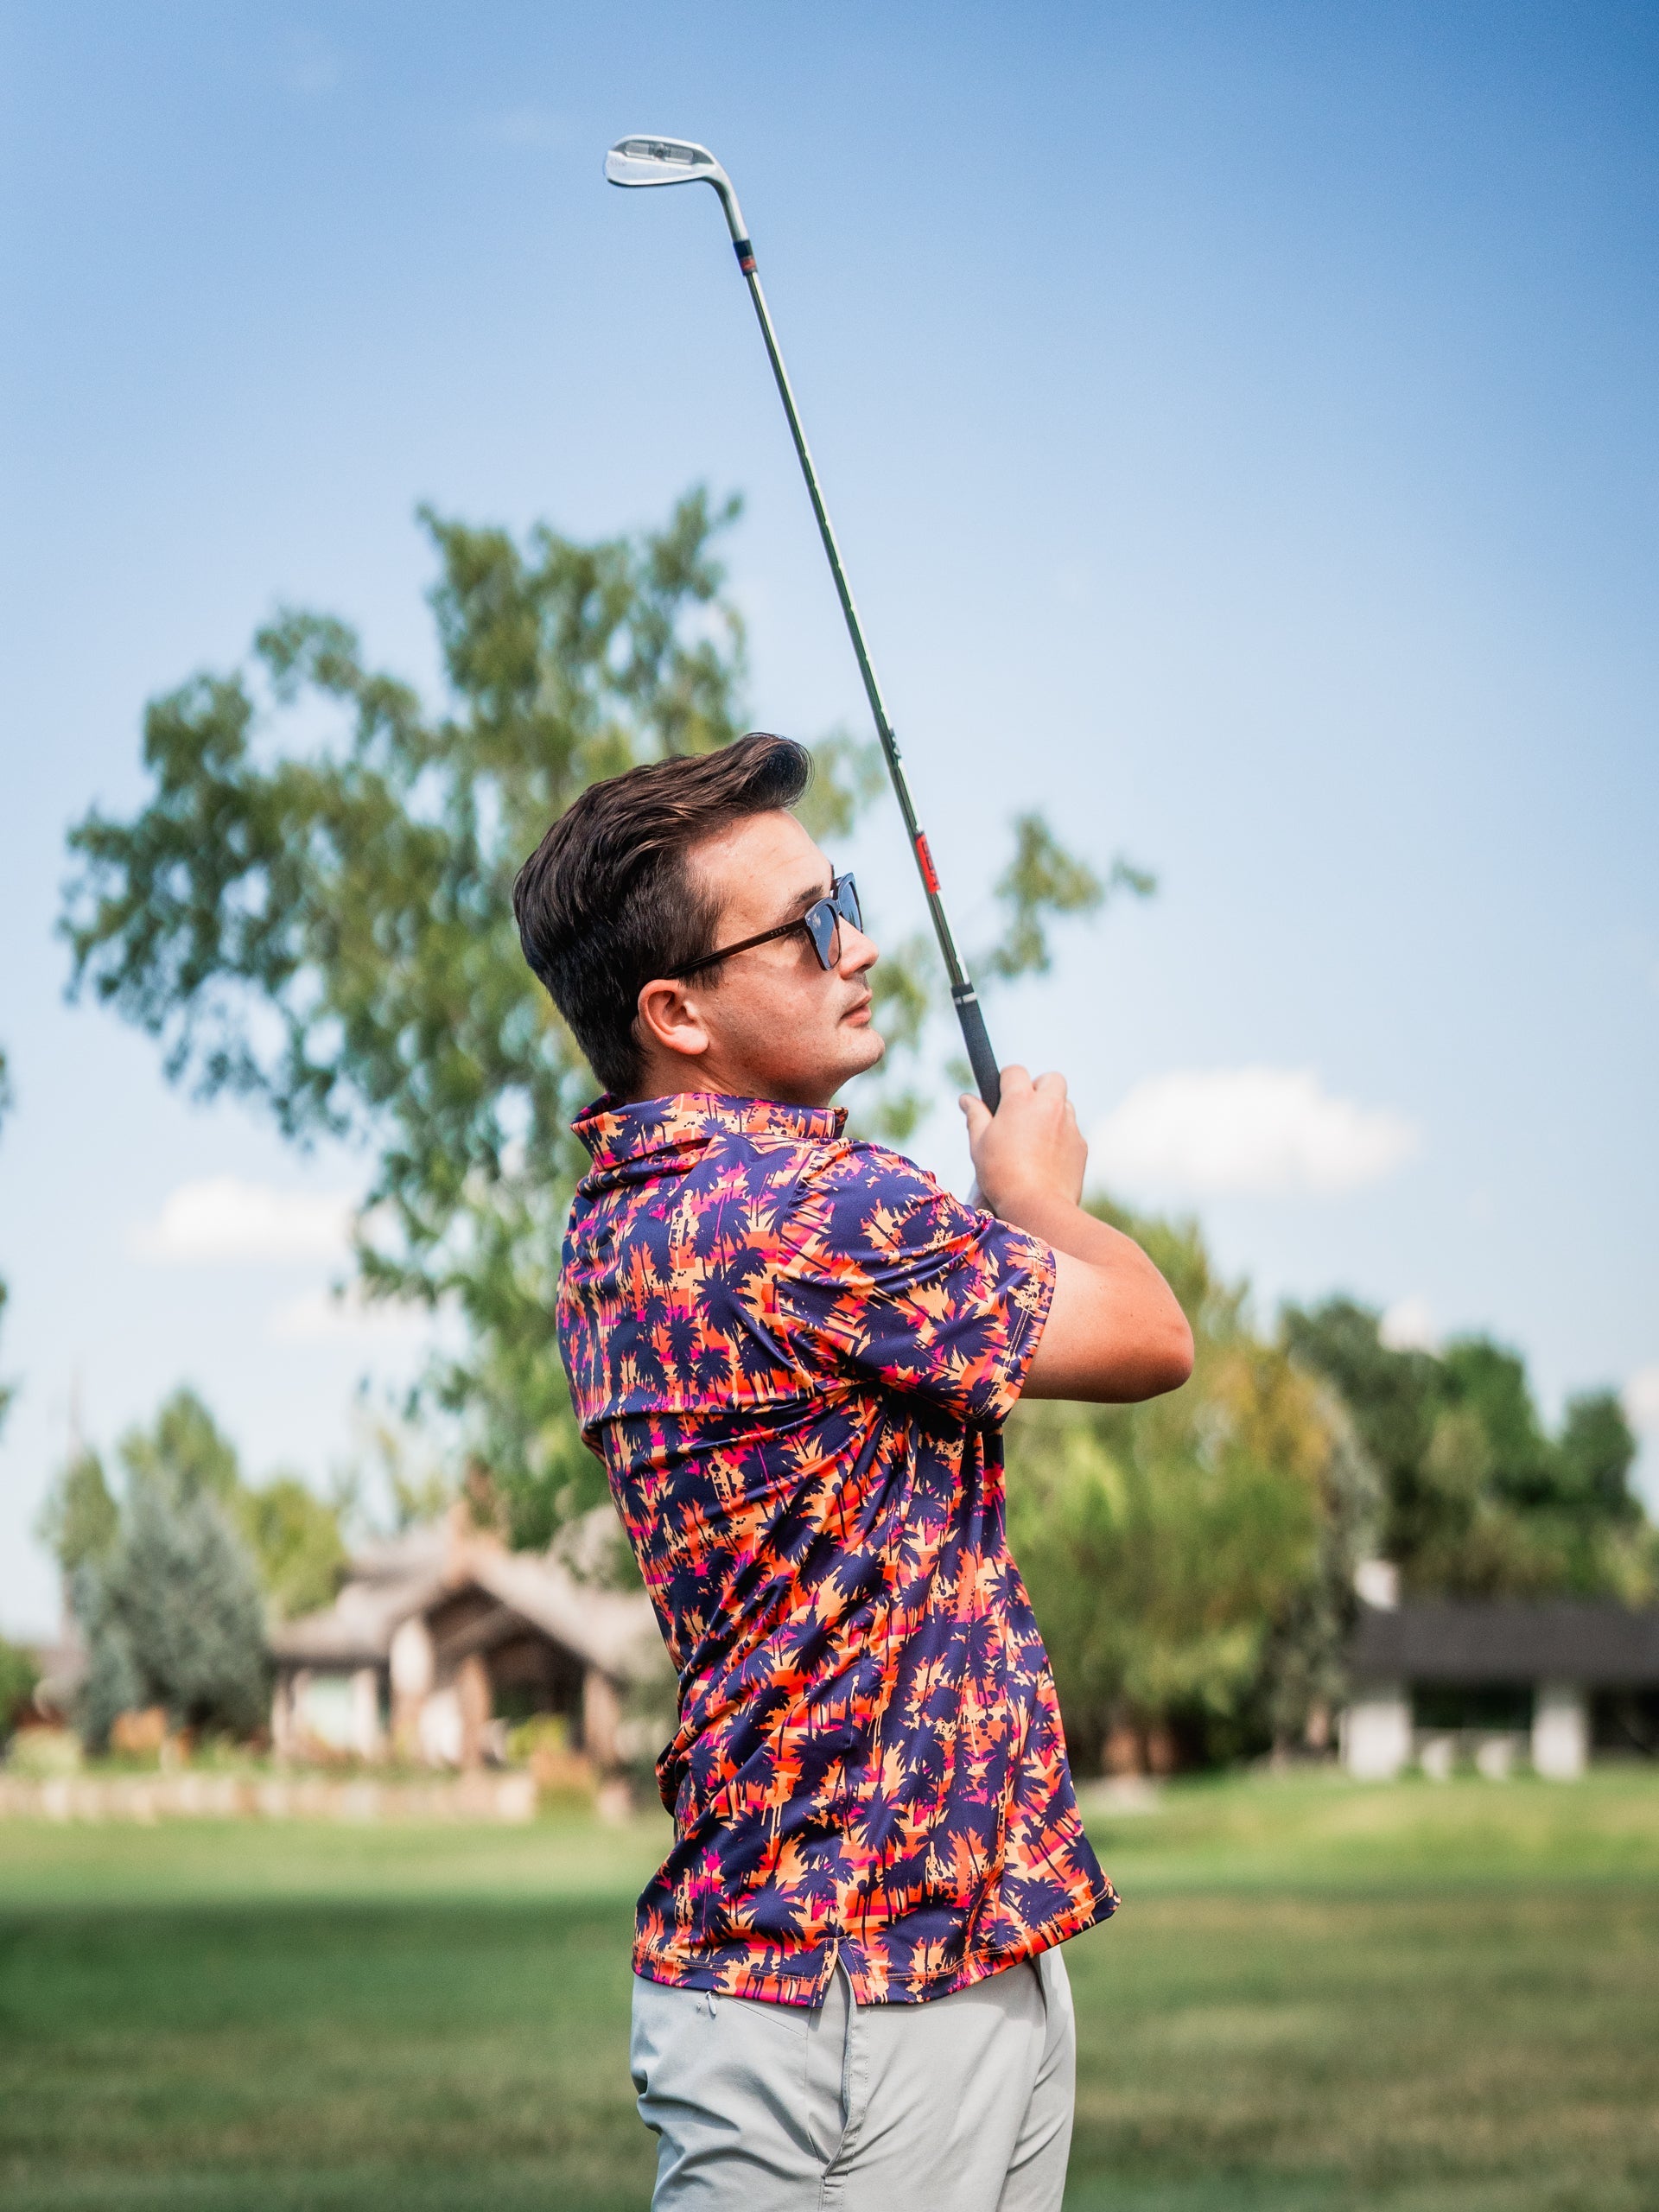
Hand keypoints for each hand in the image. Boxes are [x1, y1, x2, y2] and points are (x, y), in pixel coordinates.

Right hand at [959, 1064, 1086, 1220]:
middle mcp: (1049, 1105)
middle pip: (1050, 1079)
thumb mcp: (978, 1143)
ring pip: (1064, 1104)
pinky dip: (1061, 1137)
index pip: (1015, 1071)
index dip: (1006, 1080)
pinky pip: (1072, 1131)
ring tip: (1034, 1137)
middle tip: (1024, 1109)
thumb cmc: (1001, 1174)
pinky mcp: (1081, 1144)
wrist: (1038, 1205)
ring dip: (1052, 1112)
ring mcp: (1069, 1124)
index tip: (1000, 1095)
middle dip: (1039, 1087)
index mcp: (1020, 1100)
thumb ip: (975, 1115)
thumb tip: (966, 1099)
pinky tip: (1046, 1159)